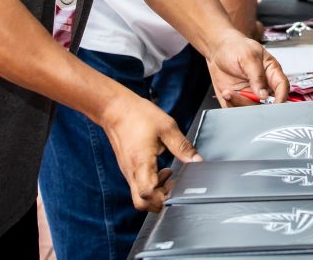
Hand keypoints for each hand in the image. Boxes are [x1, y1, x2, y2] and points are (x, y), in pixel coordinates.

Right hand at [98, 91, 199, 211]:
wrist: (115, 109)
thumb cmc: (138, 115)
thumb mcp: (167, 127)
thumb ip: (182, 146)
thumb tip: (197, 161)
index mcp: (141, 162)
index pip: (147, 194)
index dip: (163, 196)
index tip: (176, 186)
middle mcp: (131, 171)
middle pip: (141, 203)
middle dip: (160, 201)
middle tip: (174, 186)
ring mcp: (127, 171)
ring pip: (139, 196)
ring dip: (156, 193)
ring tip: (169, 175)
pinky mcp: (127, 168)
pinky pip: (137, 186)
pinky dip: (150, 185)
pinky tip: (160, 170)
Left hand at [205, 31, 289, 106]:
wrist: (219, 50)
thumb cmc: (237, 47)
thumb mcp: (248, 56)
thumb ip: (257, 75)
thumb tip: (263, 94)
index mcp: (271, 72)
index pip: (282, 87)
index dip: (281, 97)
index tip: (275, 104)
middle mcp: (263, 86)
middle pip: (268, 103)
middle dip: (256, 104)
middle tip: (243, 96)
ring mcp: (251, 94)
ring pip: (252, 109)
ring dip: (240, 103)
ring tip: (229, 92)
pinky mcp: (238, 99)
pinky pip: (237, 109)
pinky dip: (231, 104)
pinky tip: (226, 93)